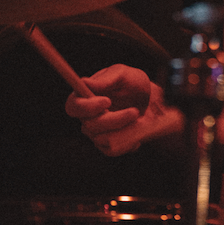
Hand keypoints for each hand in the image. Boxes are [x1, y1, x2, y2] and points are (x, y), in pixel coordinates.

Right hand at [65, 64, 182, 155]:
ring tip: (141, 119)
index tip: (107, 101)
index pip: (73, 106)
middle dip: (115, 119)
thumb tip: (84, 82)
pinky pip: (112, 149)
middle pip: (90, 125)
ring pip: (103, 138)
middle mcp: (87, 117)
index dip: (86, 107)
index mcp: (86, 96)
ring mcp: (96, 133)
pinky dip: (127, 142)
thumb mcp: (124, 75)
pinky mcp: (107, 144)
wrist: (150, 100)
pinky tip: (138, 131)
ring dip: (124, 130)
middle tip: (135, 111)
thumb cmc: (133, 84)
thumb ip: (106, 79)